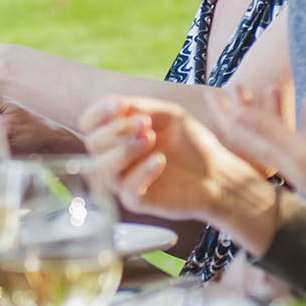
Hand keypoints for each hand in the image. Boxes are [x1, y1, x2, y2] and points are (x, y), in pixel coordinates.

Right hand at [79, 97, 277, 249]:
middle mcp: (116, 158)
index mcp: (119, 135)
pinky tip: (160, 161)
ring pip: (105, 169)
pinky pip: (127, 190)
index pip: (89, 123)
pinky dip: (141, 173)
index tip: (119, 105)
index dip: (98, 113)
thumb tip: (118, 105)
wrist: (217, 172)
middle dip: (116, 130)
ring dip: (125, 150)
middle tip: (144, 123)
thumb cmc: (191, 143)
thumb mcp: (168, 115)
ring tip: (152, 138)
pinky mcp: (138, 201)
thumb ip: (142, 107)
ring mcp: (125, 181)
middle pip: (93, 144)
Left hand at [203, 87, 305, 256]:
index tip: (209, 93)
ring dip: (272, 109)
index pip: (238, 132)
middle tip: (235, 86)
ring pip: (280, 132)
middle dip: (242, 108)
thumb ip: (269, 132)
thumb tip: (237, 112)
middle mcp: (283, 160)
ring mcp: (303, 162)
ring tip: (269, 86)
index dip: (223, 113)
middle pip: (254, 131)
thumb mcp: (299, 152)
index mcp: (273, 157)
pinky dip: (305, 118)